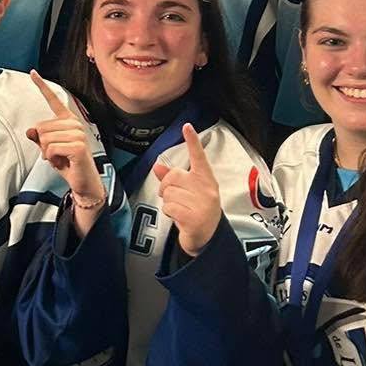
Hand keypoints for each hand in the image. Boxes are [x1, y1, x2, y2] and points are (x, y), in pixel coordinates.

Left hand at [27, 70, 107, 217]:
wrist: (83, 181)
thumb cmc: (67, 163)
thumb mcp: (49, 149)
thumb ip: (39, 137)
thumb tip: (30, 130)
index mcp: (68, 120)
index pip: (53, 100)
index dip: (42, 86)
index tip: (33, 73)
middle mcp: (74, 123)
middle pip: (41, 127)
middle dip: (43, 145)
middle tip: (56, 154)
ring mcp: (78, 134)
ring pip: (44, 139)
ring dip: (47, 153)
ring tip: (60, 158)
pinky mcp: (78, 146)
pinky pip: (50, 149)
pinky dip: (51, 158)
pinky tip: (62, 162)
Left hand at [154, 123, 223, 256]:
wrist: (208, 238)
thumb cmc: (196, 211)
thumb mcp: (187, 193)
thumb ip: (172, 178)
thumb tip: (158, 165)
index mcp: (206, 179)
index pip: (198, 157)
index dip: (192, 141)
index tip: (187, 126)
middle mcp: (207, 189)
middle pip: (172, 176)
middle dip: (167, 188)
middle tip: (176, 199)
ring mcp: (203, 203)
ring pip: (168, 193)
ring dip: (168, 203)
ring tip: (181, 210)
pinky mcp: (195, 217)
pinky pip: (168, 207)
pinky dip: (169, 213)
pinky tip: (180, 218)